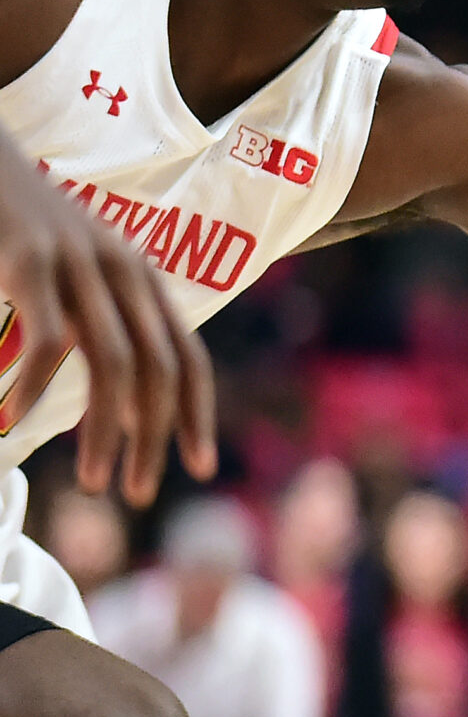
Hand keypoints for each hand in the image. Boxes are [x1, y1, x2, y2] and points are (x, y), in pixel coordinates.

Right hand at [0, 151, 216, 501]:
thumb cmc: (18, 223)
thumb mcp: (75, 271)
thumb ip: (100, 319)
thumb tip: (118, 392)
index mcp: (141, 277)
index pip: (189, 356)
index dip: (199, 414)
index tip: (200, 466)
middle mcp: (122, 269)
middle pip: (161, 371)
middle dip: (156, 438)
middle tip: (139, 493)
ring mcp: (78, 262)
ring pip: (114, 365)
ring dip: (107, 432)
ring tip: (93, 480)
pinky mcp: (28, 258)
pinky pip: (47, 342)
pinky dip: (37, 389)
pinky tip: (13, 419)